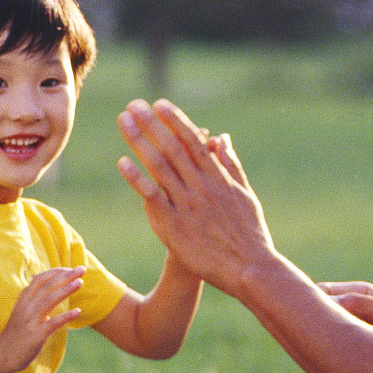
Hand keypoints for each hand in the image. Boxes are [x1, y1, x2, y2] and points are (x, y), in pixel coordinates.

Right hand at [0, 266, 83, 371]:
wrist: (1, 354)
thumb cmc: (16, 332)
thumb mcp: (21, 310)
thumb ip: (33, 298)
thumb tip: (42, 282)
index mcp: (23, 300)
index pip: (40, 279)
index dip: (56, 272)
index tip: (71, 268)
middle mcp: (26, 307)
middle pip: (47, 287)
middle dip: (65, 276)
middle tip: (82, 269)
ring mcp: (30, 321)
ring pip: (49, 300)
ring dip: (66, 290)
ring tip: (80, 282)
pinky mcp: (36, 335)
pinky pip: (52, 323)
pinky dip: (66, 316)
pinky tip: (78, 311)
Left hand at [116, 99, 276, 297]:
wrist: (249, 268)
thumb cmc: (250, 233)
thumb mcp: (245, 193)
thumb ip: (230, 164)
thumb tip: (220, 138)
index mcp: (219, 177)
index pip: (193, 141)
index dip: (175, 121)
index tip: (159, 104)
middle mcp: (202, 185)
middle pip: (172, 147)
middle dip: (151, 123)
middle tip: (133, 104)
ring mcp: (187, 204)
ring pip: (159, 165)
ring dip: (139, 141)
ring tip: (124, 122)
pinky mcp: (175, 225)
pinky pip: (152, 196)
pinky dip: (137, 178)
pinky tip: (122, 163)